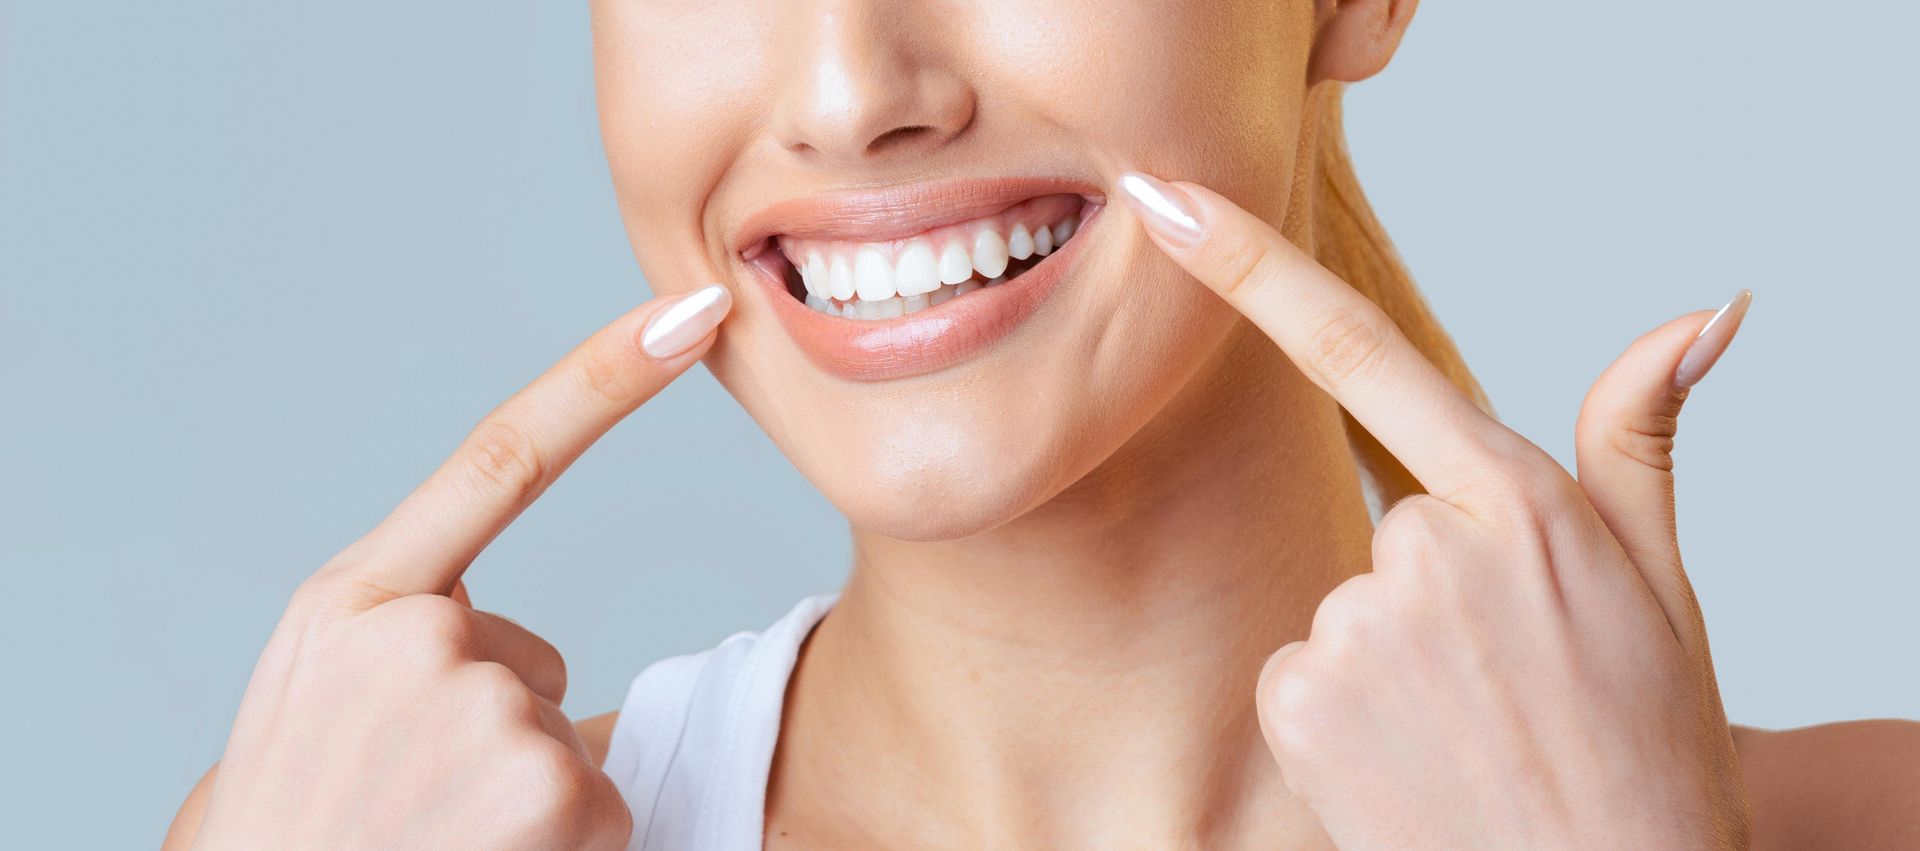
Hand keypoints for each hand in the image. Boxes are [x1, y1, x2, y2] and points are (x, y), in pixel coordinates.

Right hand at [189, 286, 731, 850]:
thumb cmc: (295, 818)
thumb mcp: (316, 691)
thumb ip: (404, 627)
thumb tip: (509, 647)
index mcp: (354, 600)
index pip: (502, 457)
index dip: (604, 380)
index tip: (688, 315)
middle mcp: (418, 638)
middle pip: (525, 659)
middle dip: (489, 730)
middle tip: (398, 800)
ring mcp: (485, 710)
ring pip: (556, 739)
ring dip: (513, 794)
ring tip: (424, 836)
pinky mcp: (550, 789)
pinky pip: (594, 801)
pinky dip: (555, 844)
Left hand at [1119, 172, 1752, 848]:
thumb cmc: (1647, 748)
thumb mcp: (1663, 584)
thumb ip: (1640, 440)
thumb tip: (1703, 312)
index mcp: (1517, 501)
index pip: (1364, 351)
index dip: (1251, 267)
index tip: (1165, 201)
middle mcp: (1426, 549)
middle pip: (1385, 529)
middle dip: (1430, 592)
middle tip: (1504, 681)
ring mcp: (1356, 625)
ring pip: (1340, 609)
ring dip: (1389, 662)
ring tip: (1466, 731)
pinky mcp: (1299, 700)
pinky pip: (1297, 676)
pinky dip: (1341, 717)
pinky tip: (1409, 761)